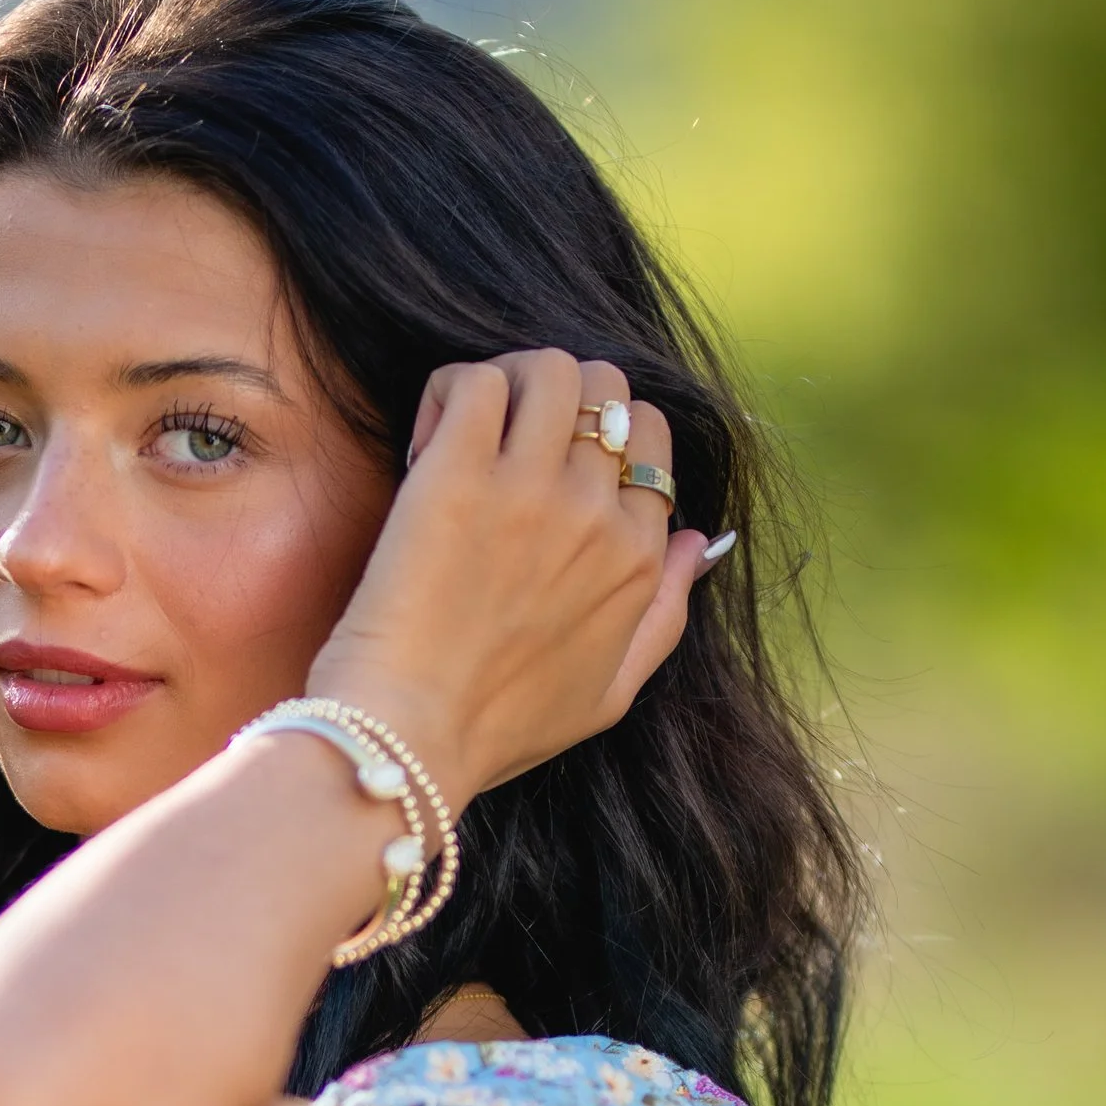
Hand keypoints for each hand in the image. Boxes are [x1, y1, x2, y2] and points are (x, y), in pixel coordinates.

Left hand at [305, 347, 710, 810]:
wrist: (408, 738)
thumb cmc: (497, 729)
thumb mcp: (609, 693)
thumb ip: (665, 615)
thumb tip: (696, 541)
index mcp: (638, 559)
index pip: (650, 441)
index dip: (600, 442)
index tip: (546, 477)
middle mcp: (596, 514)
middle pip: (609, 389)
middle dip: (560, 399)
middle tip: (505, 442)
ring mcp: (529, 488)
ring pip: (551, 367)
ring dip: (509, 381)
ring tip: (468, 428)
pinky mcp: (456, 474)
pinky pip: (474, 380)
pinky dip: (450, 392)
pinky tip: (428, 438)